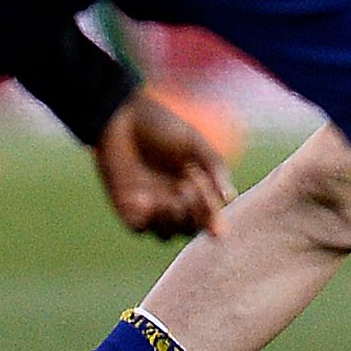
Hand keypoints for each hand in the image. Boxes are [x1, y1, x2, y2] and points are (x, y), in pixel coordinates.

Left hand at [92, 88, 235, 238]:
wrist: (121, 117)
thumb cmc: (160, 125)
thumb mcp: (193, 142)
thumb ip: (214, 167)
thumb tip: (229, 198)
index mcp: (195, 188)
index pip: (209, 213)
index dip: (211, 210)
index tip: (204, 187)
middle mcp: (175, 201)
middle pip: (191, 227)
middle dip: (194, 215)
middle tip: (186, 188)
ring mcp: (151, 207)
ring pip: (167, 233)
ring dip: (173, 220)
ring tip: (170, 200)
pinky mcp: (128, 208)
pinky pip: (140, 228)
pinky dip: (147, 220)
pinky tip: (146, 200)